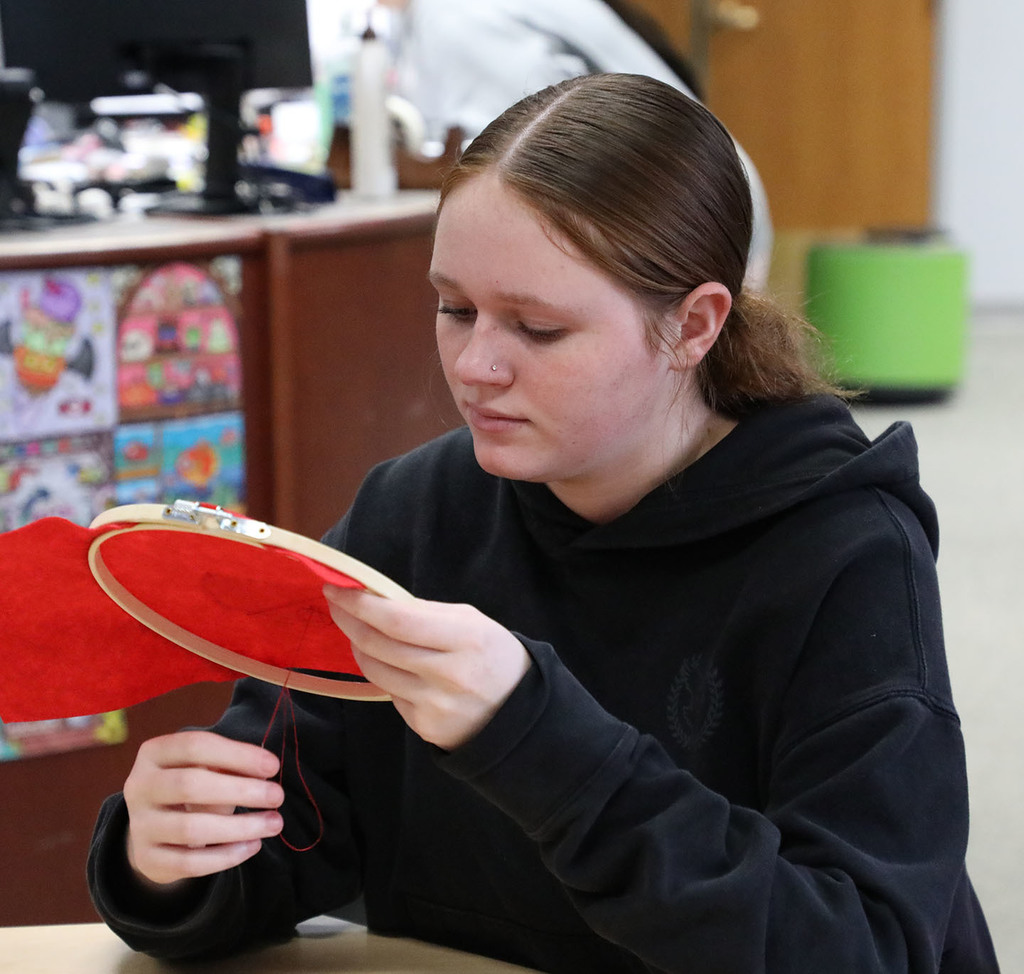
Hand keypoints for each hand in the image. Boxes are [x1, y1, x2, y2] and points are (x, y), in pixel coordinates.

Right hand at [123, 731, 284, 887]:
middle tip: (277, 796)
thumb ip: (228, 765)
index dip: (238, 755)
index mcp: (153, 753)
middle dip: (241, 791)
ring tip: (274, 823)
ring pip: (191, 829)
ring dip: (240, 827)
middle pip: (190, 785)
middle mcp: (139, 786)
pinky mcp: (147, 859)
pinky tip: (253, 846)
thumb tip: (264, 772)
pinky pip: (189, 863)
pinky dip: (226, 856)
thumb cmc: (192, 786)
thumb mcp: (205, 767)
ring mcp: (140, 825)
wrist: (155, 829)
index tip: (273, 766)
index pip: (195, 746)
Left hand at [323, 586, 531, 750]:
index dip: (360, 604)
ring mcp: (434, 704)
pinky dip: (384, 674)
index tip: (335, 588)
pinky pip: (390, 694)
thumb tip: (375, 601)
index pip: (398, 620)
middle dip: (349, 620)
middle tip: (336, 604)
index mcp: (465, 638)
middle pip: (379, 645)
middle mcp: (448, 674)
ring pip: (375, 671)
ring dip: (359, 648)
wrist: (518, 713)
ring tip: (360, 633)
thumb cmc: (491, 655)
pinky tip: (393, 665)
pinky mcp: (424, 726)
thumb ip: (425, 612)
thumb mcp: (471, 622)